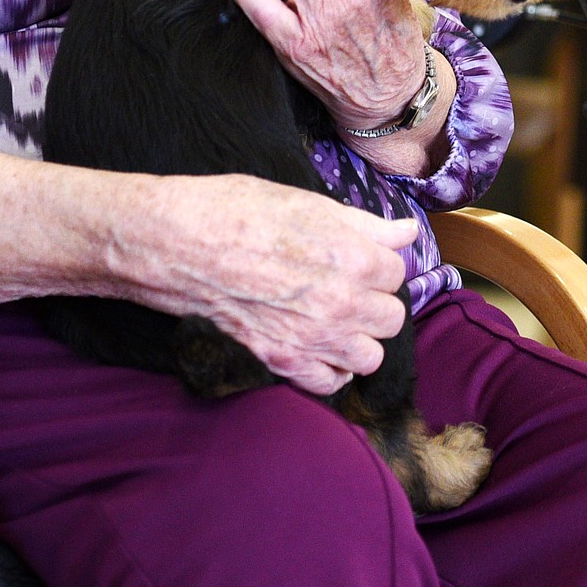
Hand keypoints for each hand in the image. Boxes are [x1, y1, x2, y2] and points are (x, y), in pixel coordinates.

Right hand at [135, 173, 418, 393]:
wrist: (180, 243)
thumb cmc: (237, 211)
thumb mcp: (306, 203)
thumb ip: (364, 225)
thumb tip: (406, 232)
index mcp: (353, 259)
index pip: (396, 272)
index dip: (376, 261)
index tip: (356, 255)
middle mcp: (342, 305)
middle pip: (391, 318)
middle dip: (373, 300)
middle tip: (345, 284)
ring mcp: (314, 339)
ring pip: (369, 357)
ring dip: (358, 338)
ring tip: (333, 316)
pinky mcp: (284, 361)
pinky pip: (331, 383)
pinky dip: (330, 369)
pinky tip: (316, 344)